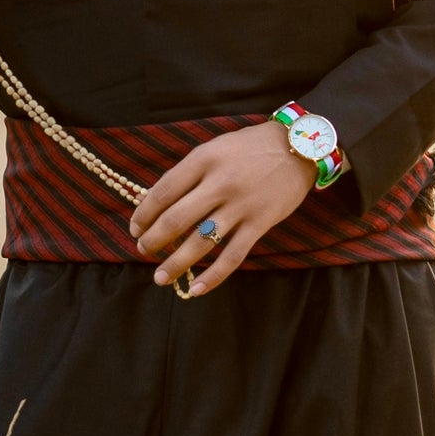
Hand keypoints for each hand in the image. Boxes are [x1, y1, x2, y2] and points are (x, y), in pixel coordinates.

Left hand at [130, 121, 316, 296]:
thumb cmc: (251, 146)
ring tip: (160, 277)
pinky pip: (232, 256)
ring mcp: (240, 205)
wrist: (299, 146)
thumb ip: (191, 172)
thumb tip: (160, 202)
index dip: (144, 213)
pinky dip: (213, 276)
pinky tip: (196, 289)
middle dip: (153, 240)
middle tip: (143, 250)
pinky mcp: (260, 223)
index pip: (163, 191)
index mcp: (203, 159)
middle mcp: (219, 183)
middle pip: (175, 220)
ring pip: (200, 242)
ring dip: (175, 264)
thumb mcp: (215, 148)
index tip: (135, 227)